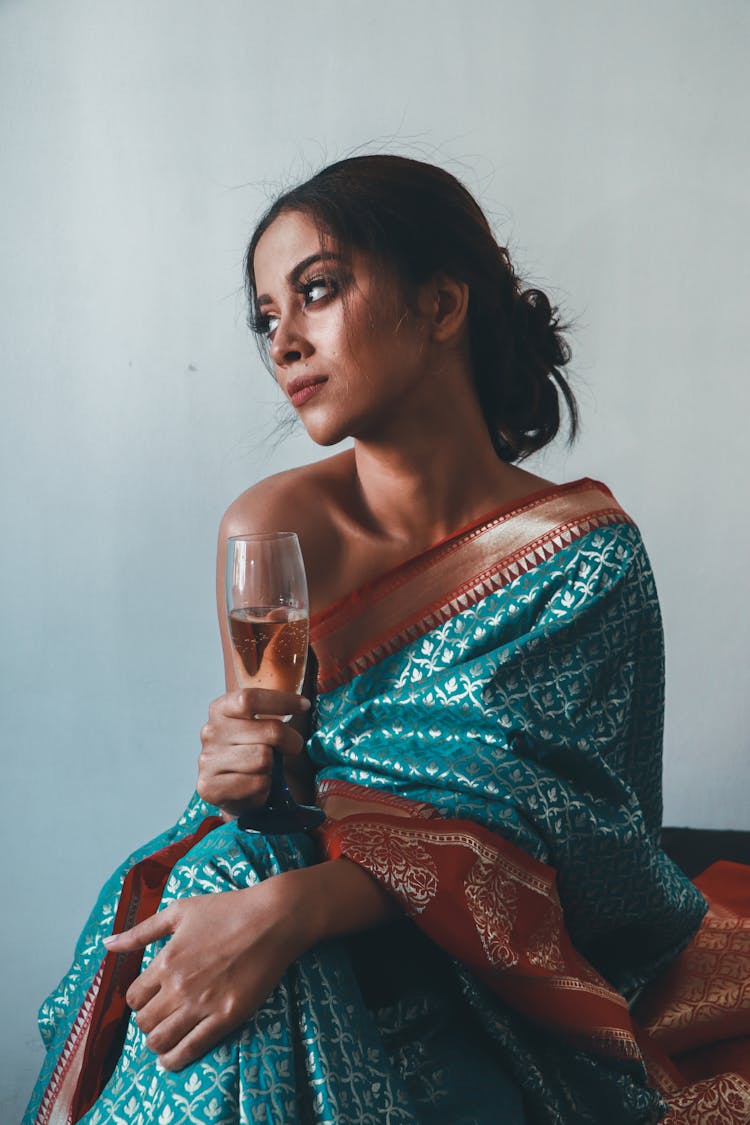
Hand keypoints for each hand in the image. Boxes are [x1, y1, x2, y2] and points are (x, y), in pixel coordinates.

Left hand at [103, 874, 311, 1070]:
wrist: (272, 918)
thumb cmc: (228, 909)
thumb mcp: (180, 911)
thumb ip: (141, 931)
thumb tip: (107, 944)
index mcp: (166, 960)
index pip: (133, 998)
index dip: (139, 1001)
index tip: (151, 998)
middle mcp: (179, 985)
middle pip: (144, 1022)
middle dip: (147, 1023)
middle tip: (161, 1016)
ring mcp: (202, 1003)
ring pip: (160, 1041)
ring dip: (158, 1043)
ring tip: (166, 1036)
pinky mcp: (226, 1017)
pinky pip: (190, 1049)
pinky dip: (175, 1059)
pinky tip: (174, 1057)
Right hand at [198, 689, 309, 817]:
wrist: (234, 792)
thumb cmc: (251, 752)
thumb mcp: (257, 726)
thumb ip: (270, 713)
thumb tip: (302, 704)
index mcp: (220, 709)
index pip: (250, 699)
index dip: (281, 701)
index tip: (304, 706)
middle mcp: (210, 732)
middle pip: (268, 730)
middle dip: (290, 740)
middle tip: (292, 747)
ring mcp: (208, 760)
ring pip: (263, 758)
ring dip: (273, 766)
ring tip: (266, 769)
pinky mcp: (210, 787)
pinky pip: (257, 783)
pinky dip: (264, 786)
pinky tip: (256, 785)